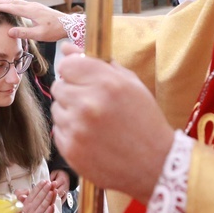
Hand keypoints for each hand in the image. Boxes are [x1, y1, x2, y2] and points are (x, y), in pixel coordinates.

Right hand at [0, 0, 67, 41]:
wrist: (69, 24)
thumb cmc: (54, 30)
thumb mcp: (39, 35)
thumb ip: (24, 33)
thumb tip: (9, 31)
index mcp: (31, 11)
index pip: (11, 8)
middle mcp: (31, 6)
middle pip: (11, 2)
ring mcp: (34, 5)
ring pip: (16, 2)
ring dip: (4, 1)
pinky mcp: (37, 7)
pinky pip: (21, 3)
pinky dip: (12, 3)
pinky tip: (10, 5)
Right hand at [15, 180, 55, 212]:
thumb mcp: (20, 205)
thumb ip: (23, 197)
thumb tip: (26, 192)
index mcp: (26, 204)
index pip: (33, 193)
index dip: (39, 187)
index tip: (44, 181)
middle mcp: (30, 209)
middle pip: (39, 198)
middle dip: (45, 190)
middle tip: (50, 184)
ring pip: (42, 206)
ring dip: (48, 199)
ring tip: (52, 192)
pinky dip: (49, 212)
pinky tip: (52, 206)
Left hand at [51, 43, 173, 203]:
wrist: (156, 165)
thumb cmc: (144, 121)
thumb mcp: (130, 84)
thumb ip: (97, 63)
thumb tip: (66, 47)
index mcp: (106, 83)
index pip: (66, 64)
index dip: (74, 70)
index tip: (82, 78)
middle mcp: (88, 104)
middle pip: (58, 86)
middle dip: (72, 91)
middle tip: (93, 103)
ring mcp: (77, 129)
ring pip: (56, 108)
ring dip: (70, 112)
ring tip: (94, 123)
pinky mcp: (70, 150)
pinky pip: (58, 130)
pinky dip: (70, 133)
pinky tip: (91, 137)